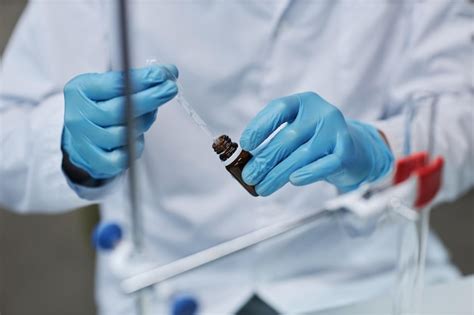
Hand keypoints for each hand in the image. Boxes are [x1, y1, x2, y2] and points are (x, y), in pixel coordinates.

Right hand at [62, 65, 177, 179]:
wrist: (82, 136)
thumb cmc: (100, 107)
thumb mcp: (109, 86)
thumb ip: (134, 80)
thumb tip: (167, 74)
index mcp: (80, 90)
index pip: (116, 83)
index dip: (143, 79)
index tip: (163, 74)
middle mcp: (78, 115)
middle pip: (120, 109)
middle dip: (150, 98)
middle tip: (169, 89)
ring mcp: (84, 139)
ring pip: (123, 134)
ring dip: (143, 123)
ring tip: (148, 116)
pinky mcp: (94, 160)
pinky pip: (122, 157)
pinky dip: (134, 147)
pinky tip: (136, 138)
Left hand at [240, 92, 392, 195]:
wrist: (354, 150)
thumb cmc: (315, 142)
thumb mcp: (295, 132)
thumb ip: (274, 141)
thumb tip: (248, 161)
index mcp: (304, 102)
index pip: (279, 108)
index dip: (260, 126)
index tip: (245, 145)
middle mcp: (322, 112)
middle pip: (288, 137)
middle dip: (265, 160)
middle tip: (248, 177)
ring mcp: (336, 131)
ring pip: (302, 155)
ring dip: (278, 174)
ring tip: (262, 187)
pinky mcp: (346, 151)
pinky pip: (324, 165)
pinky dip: (308, 173)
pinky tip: (293, 181)